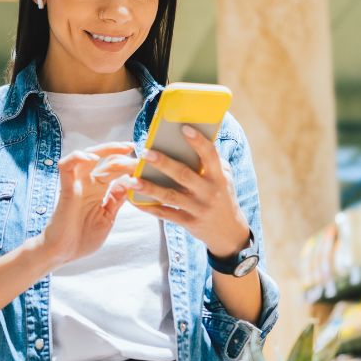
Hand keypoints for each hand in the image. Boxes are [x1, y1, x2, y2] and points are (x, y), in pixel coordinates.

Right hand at [35, 142, 138, 267]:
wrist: (62, 253)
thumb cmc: (82, 238)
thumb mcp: (107, 218)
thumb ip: (117, 200)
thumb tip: (130, 183)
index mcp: (99, 191)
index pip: (115, 170)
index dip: (128, 163)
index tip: (144, 161)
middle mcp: (88, 184)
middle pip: (104, 159)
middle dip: (119, 151)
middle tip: (133, 146)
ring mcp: (77, 185)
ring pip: (87, 156)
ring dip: (104, 149)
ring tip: (121, 149)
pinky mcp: (66, 189)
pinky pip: (67, 166)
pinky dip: (77, 158)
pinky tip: (92, 158)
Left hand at [131, 125, 250, 257]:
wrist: (229, 232)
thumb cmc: (223, 196)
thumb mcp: (225, 178)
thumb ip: (212, 162)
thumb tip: (194, 139)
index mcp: (219, 177)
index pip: (210, 156)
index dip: (198, 142)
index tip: (184, 128)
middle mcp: (209, 192)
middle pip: (183, 175)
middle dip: (163, 163)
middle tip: (145, 152)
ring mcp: (198, 208)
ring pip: (170, 196)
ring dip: (150, 187)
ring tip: (132, 179)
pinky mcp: (188, 222)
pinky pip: (166, 214)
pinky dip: (150, 208)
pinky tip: (135, 200)